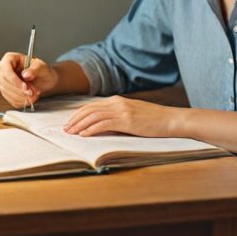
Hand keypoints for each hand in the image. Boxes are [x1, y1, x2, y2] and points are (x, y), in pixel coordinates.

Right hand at [0, 52, 58, 108]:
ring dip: (21, 97)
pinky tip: (30, 99)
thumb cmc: (41, 70)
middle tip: (32, 93)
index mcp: (10, 59)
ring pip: (6, 92)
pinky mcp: (7, 92)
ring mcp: (4, 82)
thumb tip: (26, 74)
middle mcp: (4, 69)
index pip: (6, 69)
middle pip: (4, 81)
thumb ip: (35, 69)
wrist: (44, 80)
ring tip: (34, 95)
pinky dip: (21, 101)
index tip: (25, 86)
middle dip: (18, 90)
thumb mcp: (41, 67)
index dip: (14, 80)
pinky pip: (10, 99)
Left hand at [63, 96, 184, 137]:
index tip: (70, 123)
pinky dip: (91, 129)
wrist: (171, 119)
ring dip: (79, 125)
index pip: (91, 106)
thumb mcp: (132, 115)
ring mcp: (122, 110)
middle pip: (89, 109)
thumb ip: (117, 117)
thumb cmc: (153, 120)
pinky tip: (83, 135)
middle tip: (65, 129)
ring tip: (70, 133)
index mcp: (117, 100)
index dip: (78, 114)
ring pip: (93, 116)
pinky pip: (103, 124)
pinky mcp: (126, 120)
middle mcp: (117, 102)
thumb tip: (101, 127)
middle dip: (75, 119)